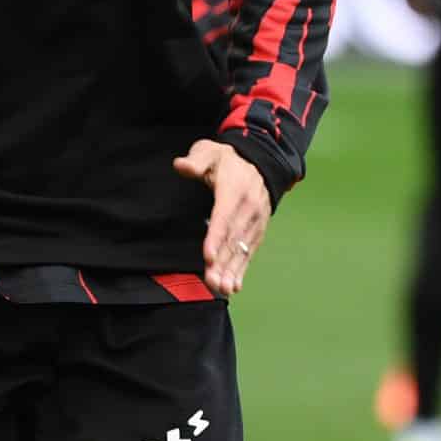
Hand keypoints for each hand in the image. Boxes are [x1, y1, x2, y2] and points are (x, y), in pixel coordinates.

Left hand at [176, 139, 270, 296]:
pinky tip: (233, 286)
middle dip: (222, 262)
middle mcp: (248, 208)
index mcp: (234, 190)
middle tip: (211, 282)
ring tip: (221, 289)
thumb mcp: (210, 151)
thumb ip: (196, 160)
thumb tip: (181, 166)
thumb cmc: (227, 160)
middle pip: (233, 239)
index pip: (223, 217)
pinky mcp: (257, 230)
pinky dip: (241, 270)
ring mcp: (255, 221)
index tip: (208, 256)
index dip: (215, 238)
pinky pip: (249, 252)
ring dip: (231, 271)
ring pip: (241, 249)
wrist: (259, 162)